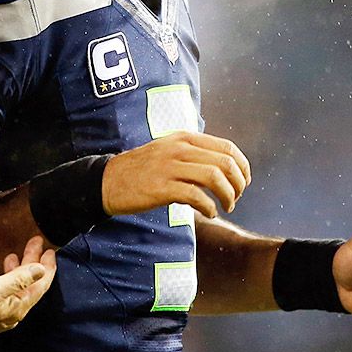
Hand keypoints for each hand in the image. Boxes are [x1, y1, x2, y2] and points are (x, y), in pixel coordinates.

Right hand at [0, 236, 56, 336]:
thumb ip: (19, 278)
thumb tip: (40, 269)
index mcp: (18, 306)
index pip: (41, 285)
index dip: (47, 267)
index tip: (49, 250)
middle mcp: (12, 311)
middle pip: (28, 284)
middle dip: (32, 262)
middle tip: (33, 244)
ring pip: (13, 287)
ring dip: (16, 269)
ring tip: (13, 256)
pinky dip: (0, 279)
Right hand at [102, 131, 250, 217]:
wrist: (108, 180)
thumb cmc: (142, 170)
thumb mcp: (169, 151)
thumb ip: (194, 154)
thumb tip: (225, 167)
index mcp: (184, 138)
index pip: (227, 147)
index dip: (243, 166)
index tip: (244, 182)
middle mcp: (179, 148)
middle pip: (225, 162)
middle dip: (238, 183)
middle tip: (236, 198)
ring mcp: (169, 167)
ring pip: (214, 176)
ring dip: (228, 195)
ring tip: (226, 206)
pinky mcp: (161, 187)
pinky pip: (196, 196)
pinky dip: (209, 207)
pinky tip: (209, 213)